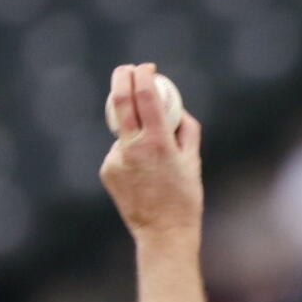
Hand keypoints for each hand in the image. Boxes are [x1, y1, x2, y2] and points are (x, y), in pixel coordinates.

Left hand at [99, 63, 203, 243]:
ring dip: (135, 130)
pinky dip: (131, 153)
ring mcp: (116, 159)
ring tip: (154, 161)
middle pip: (120, 100)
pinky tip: (143, 177)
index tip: (148, 68)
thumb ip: (186, 129)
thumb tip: (177, 108)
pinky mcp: (107, 170)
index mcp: (157, 142)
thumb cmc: (185, 197)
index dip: (144, 76)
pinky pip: (120, 151)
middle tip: (128, 70)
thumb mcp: (194, 160)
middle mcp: (132, 147)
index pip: (145, 96)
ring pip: (124, 130)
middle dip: (123, 78)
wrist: (163, 232)